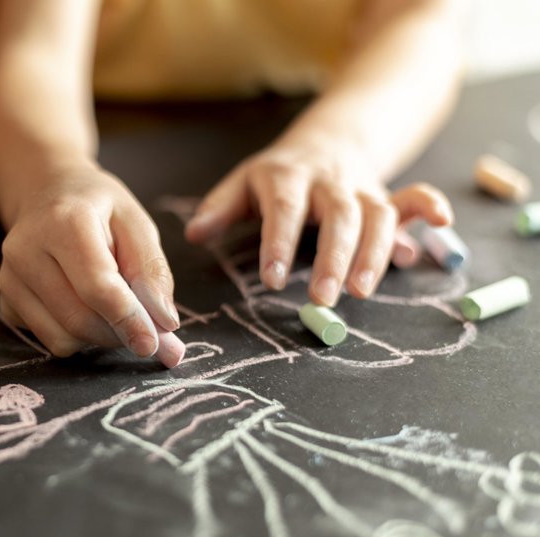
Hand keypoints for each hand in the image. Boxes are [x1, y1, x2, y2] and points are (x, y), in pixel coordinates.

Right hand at [0, 162, 183, 366]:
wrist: (46, 194)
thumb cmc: (98, 208)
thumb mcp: (135, 222)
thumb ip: (153, 271)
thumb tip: (164, 322)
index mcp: (63, 221)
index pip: (97, 287)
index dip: (129, 320)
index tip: (154, 344)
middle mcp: (26, 250)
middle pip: (79, 319)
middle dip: (118, 334)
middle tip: (148, 332)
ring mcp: (9, 278)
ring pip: (62, 338)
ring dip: (99, 337)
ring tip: (112, 308)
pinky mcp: (5, 301)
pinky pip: (49, 339)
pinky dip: (76, 335)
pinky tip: (84, 306)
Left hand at [185, 135, 452, 304]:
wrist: (328, 139)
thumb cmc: (278, 175)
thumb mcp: (243, 183)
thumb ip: (219, 208)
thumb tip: (193, 234)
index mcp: (287, 177)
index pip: (284, 209)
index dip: (279, 242)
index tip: (274, 279)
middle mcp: (329, 182)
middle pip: (339, 215)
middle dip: (334, 257)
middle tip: (324, 299)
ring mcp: (362, 188)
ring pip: (377, 215)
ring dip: (374, 253)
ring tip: (361, 292)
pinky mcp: (388, 196)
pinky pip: (413, 198)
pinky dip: (429, 209)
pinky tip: (440, 224)